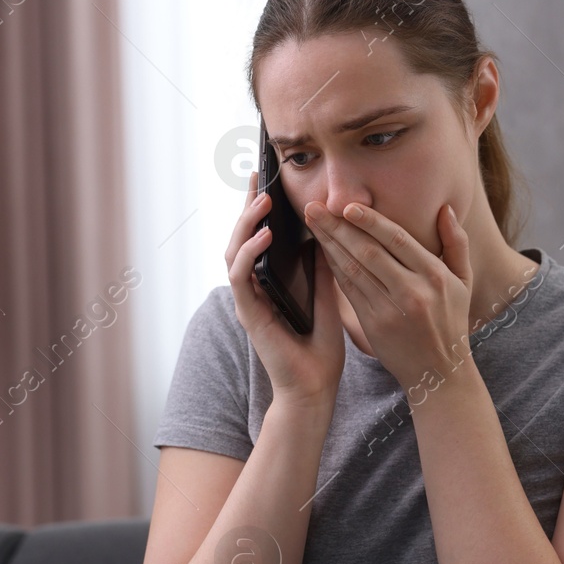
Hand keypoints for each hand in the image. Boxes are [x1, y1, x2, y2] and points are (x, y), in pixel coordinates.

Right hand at [224, 174, 344, 410]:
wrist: (315, 388)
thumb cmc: (321, 346)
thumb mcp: (328, 293)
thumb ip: (322, 264)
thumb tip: (328, 226)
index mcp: (270, 281)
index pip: (260, 236)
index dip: (260, 207)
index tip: (267, 177)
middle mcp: (254, 287)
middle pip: (241, 236)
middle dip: (248, 205)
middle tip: (258, 176)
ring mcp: (248, 299)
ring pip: (234, 250)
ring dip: (247, 223)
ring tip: (264, 201)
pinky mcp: (248, 314)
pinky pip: (240, 276)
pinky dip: (250, 252)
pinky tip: (265, 236)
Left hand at [303, 198, 473, 390]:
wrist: (439, 370)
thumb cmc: (452, 320)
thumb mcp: (464, 281)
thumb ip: (457, 244)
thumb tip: (446, 210)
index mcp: (435, 276)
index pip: (398, 240)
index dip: (370, 221)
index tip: (347, 205)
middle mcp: (412, 291)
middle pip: (369, 251)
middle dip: (338, 227)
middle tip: (314, 206)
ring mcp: (390, 309)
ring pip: (354, 268)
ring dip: (329, 243)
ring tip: (312, 222)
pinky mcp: (373, 323)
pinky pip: (349, 289)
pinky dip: (334, 267)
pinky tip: (323, 250)